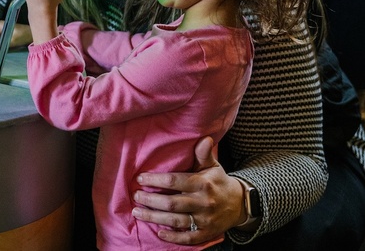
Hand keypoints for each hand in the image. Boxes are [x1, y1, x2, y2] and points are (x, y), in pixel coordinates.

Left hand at [132, 136, 247, 244]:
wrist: (241, 204)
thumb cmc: (218, 182)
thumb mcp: (213, 166)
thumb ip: (203, 154)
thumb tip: (204, 138)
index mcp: (202, 183)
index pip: (174, 181)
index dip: (155, 180)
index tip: (140, 178)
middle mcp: (204, 202)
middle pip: (172, 203)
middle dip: (150, 200)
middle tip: (136, 196)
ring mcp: (205, 219)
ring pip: (176, 221)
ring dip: (154, 218)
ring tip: (137, 213)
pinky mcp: (207, 233)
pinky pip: (189, 238)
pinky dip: (174, 237)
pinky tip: (160, 234)